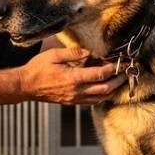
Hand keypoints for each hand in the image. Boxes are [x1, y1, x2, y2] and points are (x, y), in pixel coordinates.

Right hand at [0, 46, 125, 109]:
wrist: (26, 87)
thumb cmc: (37, 69)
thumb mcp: (54, 55)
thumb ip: (72, 53)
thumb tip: (88, 52)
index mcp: (73, 79)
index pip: (99, 75)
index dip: (113, 69)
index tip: (121, 63)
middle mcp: (76, 91)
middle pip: (105, 89)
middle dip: (119, 81)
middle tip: (128, 72)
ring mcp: (75, 99)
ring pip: (101, 98)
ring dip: (113, 90)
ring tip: (122, 81)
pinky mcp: (72, 102)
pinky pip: (92, 102)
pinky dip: (103, 96)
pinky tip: (107, 89)